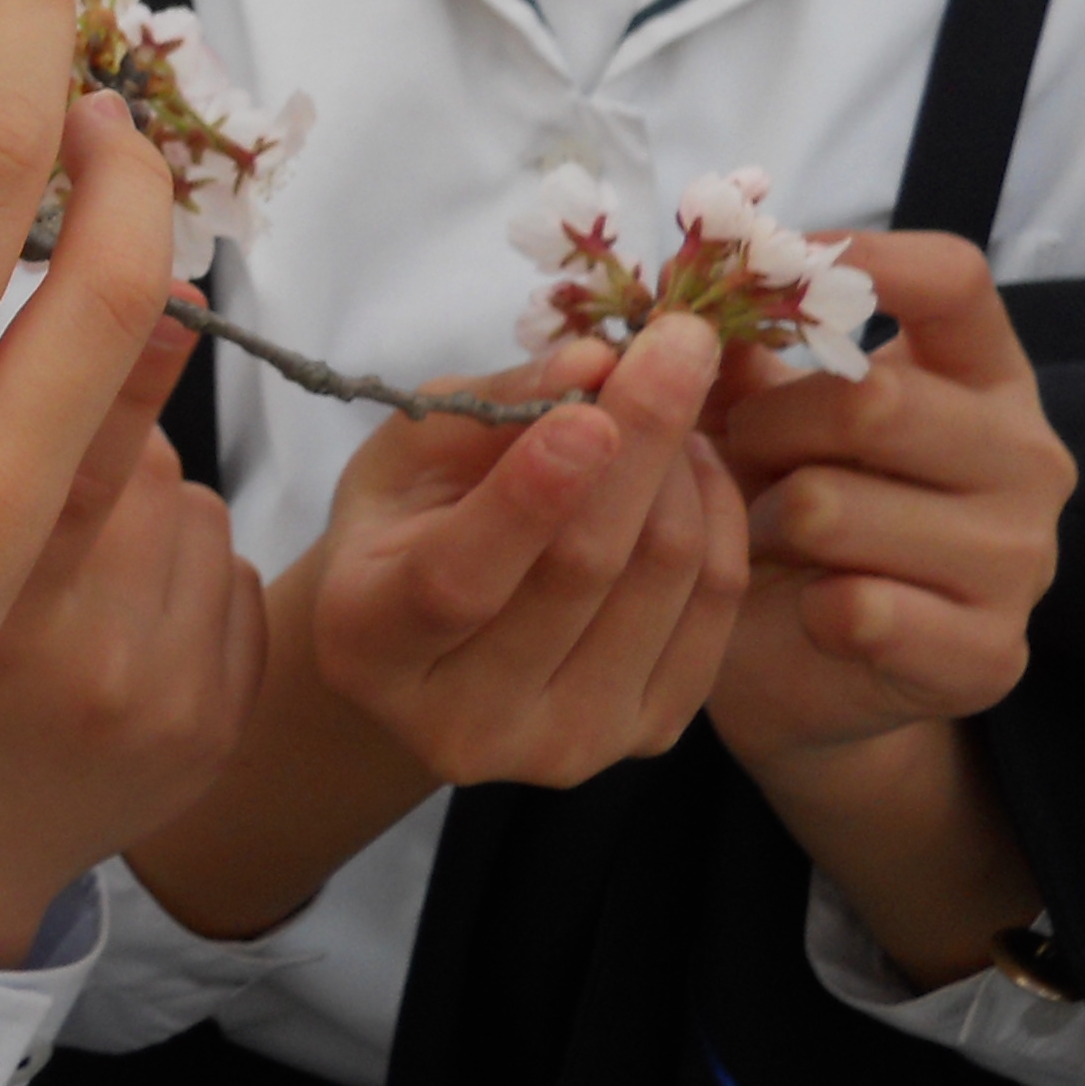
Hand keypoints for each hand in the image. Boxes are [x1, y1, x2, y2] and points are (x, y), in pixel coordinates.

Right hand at [0, 307, 267, 968]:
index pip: (75, 428)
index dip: (122, 320)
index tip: (134, 225)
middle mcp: (71, 657)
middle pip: (131, 443)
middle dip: (79, 417)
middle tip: (12, 457)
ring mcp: (152, 699)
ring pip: (181, 498)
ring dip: (127, 500)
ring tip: (43, 573)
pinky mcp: (209, 727)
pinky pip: (221, 567)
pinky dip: (169, 566)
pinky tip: (96, 617)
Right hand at [311, 316, 746, 788]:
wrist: (429, 642)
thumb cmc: (402, 524)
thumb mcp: (407, 452)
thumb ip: (491, 406)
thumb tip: (595, 363)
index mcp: (367, 643)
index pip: (458, 581)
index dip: (529, 497)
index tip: (588, 408)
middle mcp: (462, 722)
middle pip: (584, 572)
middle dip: (643, 438)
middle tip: (680, 340)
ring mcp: (562, 746)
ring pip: (664, 581)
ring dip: (684, 466)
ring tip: (668, 399)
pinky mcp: (644, 737)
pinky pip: (716, 608)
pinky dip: (718, 515)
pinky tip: (689, 467)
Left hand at [704, 233, 1070, 776]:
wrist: (803, 667)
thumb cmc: (780, 508)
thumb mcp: (756, 410)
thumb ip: (734, 346)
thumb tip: (684, 284)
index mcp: (983, 374)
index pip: (953, 279)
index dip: (859, 260)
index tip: (769, 263)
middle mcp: (1027, 456)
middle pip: (871, 398)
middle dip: (764, 426)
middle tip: (735, 454)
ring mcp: (1021, 559)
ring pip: (833, 506)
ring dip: (762, 521)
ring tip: (764, 537)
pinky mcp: (989, 652)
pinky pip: (856, 608)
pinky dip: (800, 605)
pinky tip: (808, 608)